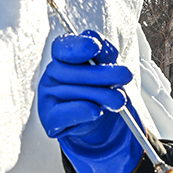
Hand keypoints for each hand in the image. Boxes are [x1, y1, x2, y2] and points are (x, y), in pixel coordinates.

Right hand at [37, 31, 141, 172]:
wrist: (95, 127)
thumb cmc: (101, 94)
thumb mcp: (106, 74)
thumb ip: (104, 59)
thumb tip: (104, 50)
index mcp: (63, 60)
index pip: (64, 46)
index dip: (79, 44)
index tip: (97, 46)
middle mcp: (51, 77)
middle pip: (75, 70)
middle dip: (104, 74)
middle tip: (125, 78)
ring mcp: (48, 99)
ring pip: (76, 92)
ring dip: (102, 95)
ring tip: (120, 101)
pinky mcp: (50, 121)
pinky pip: (67, 113)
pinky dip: (84, 111)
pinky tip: (96, 112)